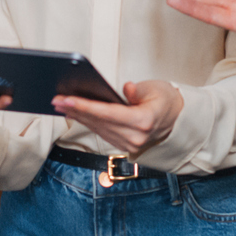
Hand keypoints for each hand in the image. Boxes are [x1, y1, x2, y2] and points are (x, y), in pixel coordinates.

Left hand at [53, 79, 182, 157]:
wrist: (179, 119)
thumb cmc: (167, 101)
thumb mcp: (155, 89)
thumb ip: (137, 91)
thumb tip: (125, 89)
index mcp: (144, 121)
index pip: (107, 113)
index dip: (85, 106)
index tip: (66, 99)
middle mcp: (136, 137)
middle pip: (99, 123)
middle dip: (76, 110)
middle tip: (56, 100)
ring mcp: (131, 145)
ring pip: (98, 129)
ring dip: (79, 117)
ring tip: (61, 106)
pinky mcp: (126, 147)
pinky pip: (103, 134)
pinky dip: (89, 123)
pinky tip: (76, 114)